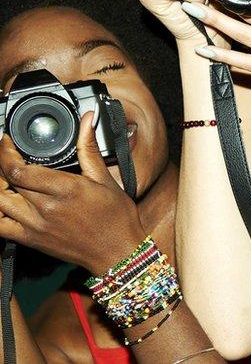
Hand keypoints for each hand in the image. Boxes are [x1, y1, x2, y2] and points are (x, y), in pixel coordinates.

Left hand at [0, 112, 146, 273]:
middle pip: (4, 182)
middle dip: (2, 164)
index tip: (7, 142)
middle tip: (8, 156)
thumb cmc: (116, 217)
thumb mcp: (105, 179)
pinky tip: (4, 200)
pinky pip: (0, 226)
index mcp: (65, 189)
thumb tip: (87, 120)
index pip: (17, 169)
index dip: (4, 152)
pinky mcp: (31, 240)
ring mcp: (35, 226)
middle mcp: (46, 208)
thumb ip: (88, 148)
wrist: (117, 253)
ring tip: (6, 176)